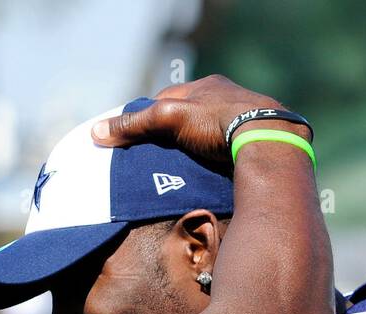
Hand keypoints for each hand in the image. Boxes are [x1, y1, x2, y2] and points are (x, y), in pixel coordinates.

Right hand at [91, 74, 297, 163]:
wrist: (268, 141)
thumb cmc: (218, 122)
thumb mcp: (170, 118)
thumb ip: (135, 125)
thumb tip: (97, 133)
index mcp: (207, 86)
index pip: (166, 99)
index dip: (147, 119)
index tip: (134, 141)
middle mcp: (226, 98)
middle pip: (187, 118)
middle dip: (170, 137)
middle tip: (155, 160)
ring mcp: (243, 121)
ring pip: (207, 136)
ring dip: (192, 152)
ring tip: (178, 173)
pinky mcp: (254, 143)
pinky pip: (225, 151)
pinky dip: (213, 162)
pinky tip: (207, 175)